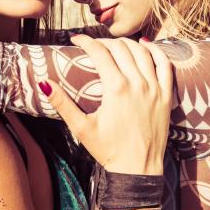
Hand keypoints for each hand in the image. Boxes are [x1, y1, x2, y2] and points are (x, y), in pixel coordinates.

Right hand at [41, 35, 172, 174]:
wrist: (138, 169)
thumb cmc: (108, 150)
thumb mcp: (81, 128)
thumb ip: (62, 104)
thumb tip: (44, 83)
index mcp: (116, 88)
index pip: (99, 52)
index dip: (85, 41)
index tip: (76, 40)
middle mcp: (137, 83)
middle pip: (120, 48)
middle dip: (104, 41)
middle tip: (94, 44)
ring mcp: (154, 88)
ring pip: (142, 52)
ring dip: (127, 43)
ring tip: (115, 44)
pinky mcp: (166, 95)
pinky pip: (165, 65)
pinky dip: (156, 52)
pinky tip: (146, 47)